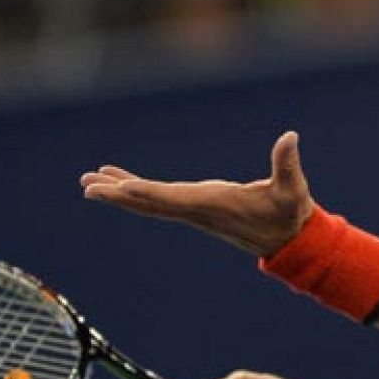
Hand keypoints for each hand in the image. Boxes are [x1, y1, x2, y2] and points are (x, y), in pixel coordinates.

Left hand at [80, 131, 314, 256]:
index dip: (145, 191)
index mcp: (213, 204)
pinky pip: (158, 200)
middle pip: (148, 203)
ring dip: (119, 193)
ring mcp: (193, 210)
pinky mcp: (196, 207)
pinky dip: (138, 190)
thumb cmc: (290, 214)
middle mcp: (196, 210)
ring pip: (148, 203)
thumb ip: (288, 163)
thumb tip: (290, 137)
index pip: (171, 199)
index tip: (118, 187)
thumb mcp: (292, 189)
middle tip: (86, 185)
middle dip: (117, 194)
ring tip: (89, 183)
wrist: (290, 241)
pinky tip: (122, 182)